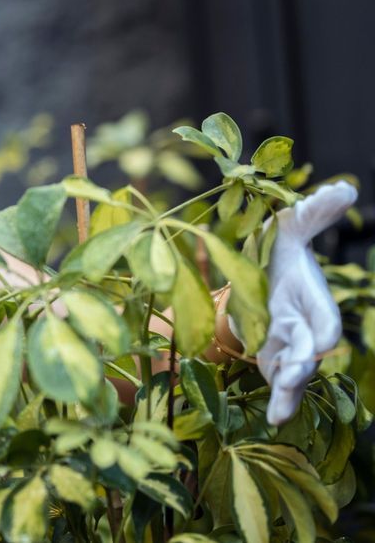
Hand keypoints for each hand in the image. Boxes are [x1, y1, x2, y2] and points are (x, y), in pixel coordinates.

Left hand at [258, 181, 356, 424]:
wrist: (263, 273)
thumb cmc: (282, 251)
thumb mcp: (291, 226)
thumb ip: (314, 212)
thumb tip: (344, 189)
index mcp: (313, 302)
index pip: (325, 324)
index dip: (321, 335)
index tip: (318, 346)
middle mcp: (305, 328)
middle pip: (308, 355)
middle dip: (302, 368)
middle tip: (292, 380)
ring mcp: (289, 346)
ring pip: (294, 374)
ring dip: (289, 392)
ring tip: (279, 415)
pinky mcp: (272, 357)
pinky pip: (276, 379)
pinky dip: (277, 398)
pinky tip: (274, 417)